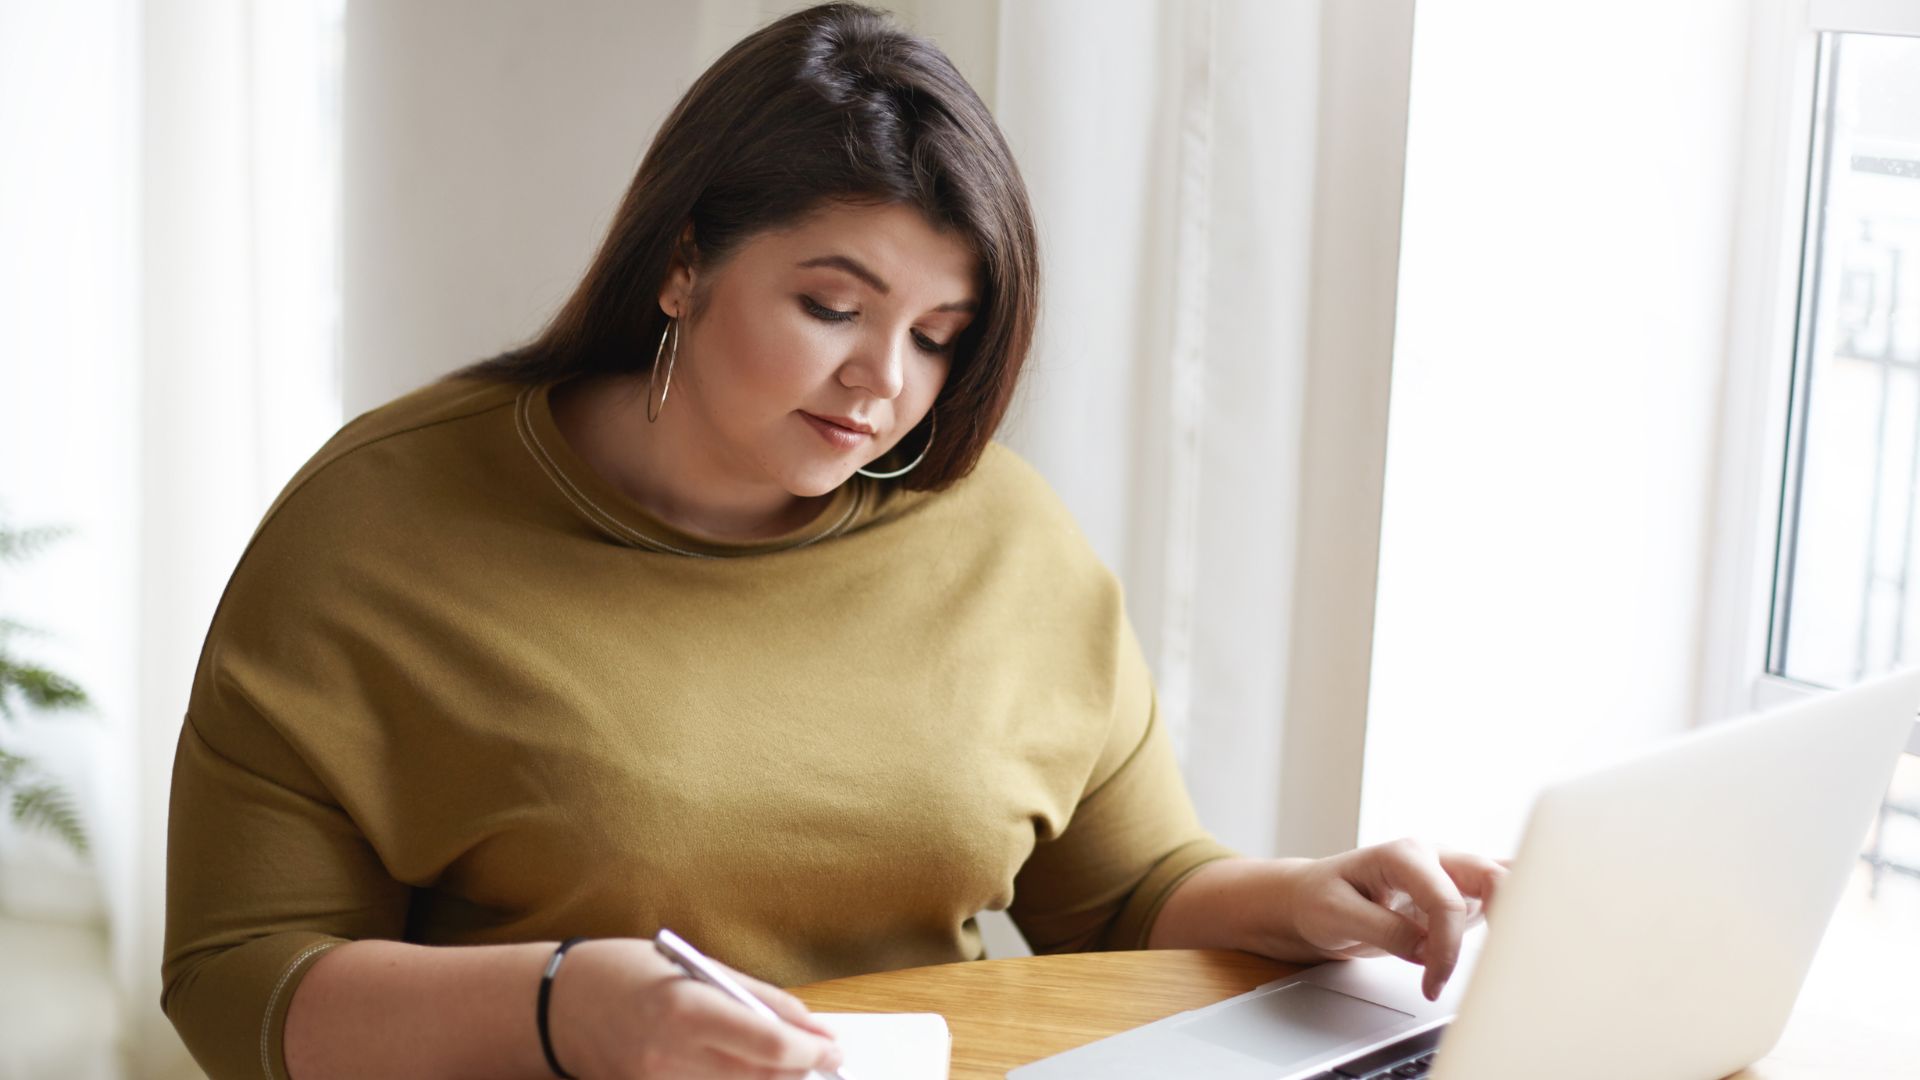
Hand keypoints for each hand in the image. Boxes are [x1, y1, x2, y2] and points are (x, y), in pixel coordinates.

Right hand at [546, 938, 843, 1078]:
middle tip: (823, 1057)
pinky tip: (747, 1073)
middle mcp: (670, 1057)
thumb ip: (758, 999)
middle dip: (800, 1070)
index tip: (834, 1047)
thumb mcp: (698, 969)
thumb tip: (812, 1027)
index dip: (811, 1051)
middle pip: (761, 1079)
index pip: (768, 1046)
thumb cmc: (629, 973)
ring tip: (788, 1064)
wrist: (557, 1007)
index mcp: (686, 1009)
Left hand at [1288, 839, 1508, 1000]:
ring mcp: (1449, 874)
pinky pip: (1497, 898)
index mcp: (1404, 855)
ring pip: (1503, 881)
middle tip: (1500, 965)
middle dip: (1507, 918)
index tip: (1433, 983)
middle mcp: (1434, 857)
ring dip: (1519, 911)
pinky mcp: (1458, 895)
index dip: (1446, 948)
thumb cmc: (1318, 898)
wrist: (1310, 899)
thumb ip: (1385, 931)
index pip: (1446, 902)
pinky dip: (1514, 914)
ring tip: (1526, 952)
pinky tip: (1523, 939)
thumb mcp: (1337, 915)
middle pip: (1493, 876)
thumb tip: (1428, 950)